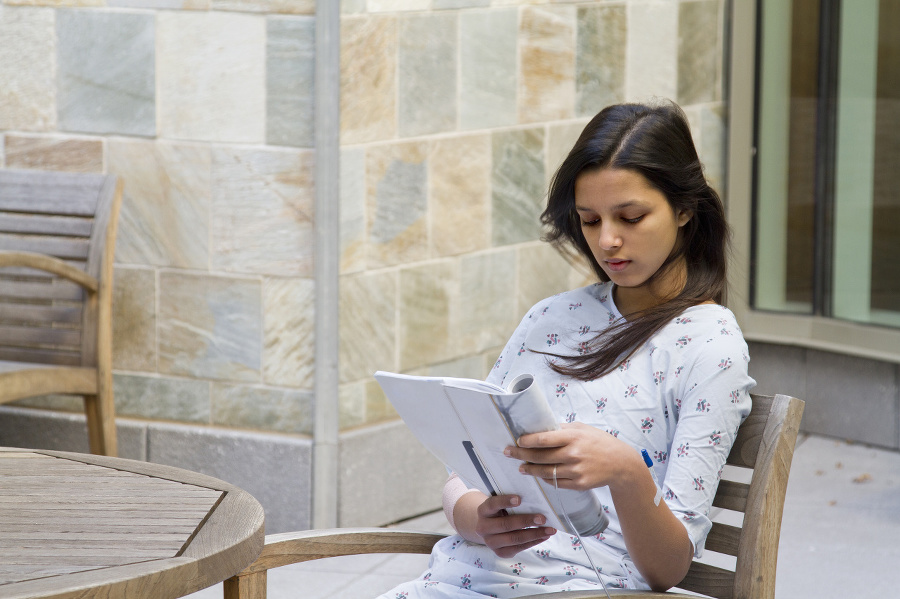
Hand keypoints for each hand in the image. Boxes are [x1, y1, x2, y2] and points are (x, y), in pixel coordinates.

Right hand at [473, 494, 555, 557]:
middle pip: (506, 525)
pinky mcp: (499, 552)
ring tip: (549, 530)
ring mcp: (490, 542)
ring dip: (534, 534)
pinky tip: (543, 536)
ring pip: (514, 539)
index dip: (505, 501)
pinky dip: (533, 542)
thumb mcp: (500, 504)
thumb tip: (535, 502)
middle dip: (526, 521)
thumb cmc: (499, 512)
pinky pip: (518, 548)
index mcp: (483, 511)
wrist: (488, 528)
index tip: (519, 499)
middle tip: (543, 518)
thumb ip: (511, 502)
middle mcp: (483, 528)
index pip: (493, 504)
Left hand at [506, 422, 641, 491]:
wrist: (621, 464)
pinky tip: (538, 475)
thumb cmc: (600, 442)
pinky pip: (556, 483)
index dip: (527, 441)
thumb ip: (562, 429)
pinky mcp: (579, 485)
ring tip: (521, 467)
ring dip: (530, 470)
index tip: (517, 441)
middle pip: (541, 457)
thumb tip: (541, 427)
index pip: (544, 439)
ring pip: (546, 472)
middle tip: (509, 453)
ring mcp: (576, 471)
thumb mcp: (583, 429)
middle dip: (521, 455)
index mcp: (574, 437)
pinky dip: (545, 479)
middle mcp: (574, 454)